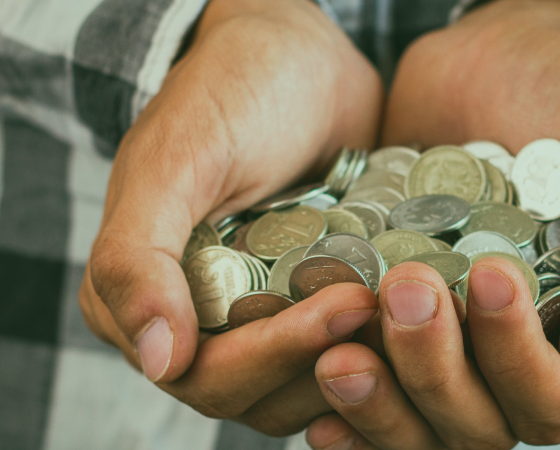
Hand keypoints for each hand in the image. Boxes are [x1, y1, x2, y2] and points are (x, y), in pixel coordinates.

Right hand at [77, 0, 384, 435]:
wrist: (298, 54)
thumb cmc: (230, 89)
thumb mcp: (178, 160)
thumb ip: (140, 257)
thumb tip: (159, 359)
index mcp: (138, 305)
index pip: (209, 377)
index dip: (278, 354)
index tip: (347, 303)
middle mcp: (194, 327)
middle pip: (263, 397)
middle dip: (328, 357)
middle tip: (391, 304)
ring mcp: (256, 323)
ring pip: (308, 390)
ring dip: (364, 366)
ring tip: (413, 314)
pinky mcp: (310, 311)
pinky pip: (343, 359)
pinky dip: (381, 350)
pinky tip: (421, 321)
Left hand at [306, 0, 559, 446]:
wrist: (503, 50)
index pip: (554, 403)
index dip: (518, 360)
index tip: (489, 274)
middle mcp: (519, 358)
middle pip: (478, 425)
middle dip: (435, 371)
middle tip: (402, 287)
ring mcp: (453, 349)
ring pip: (418, 426)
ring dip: (378, 404)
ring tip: (335, 357)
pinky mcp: (393, 330)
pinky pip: (371, 402)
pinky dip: (346, 416)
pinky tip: (313, 408)